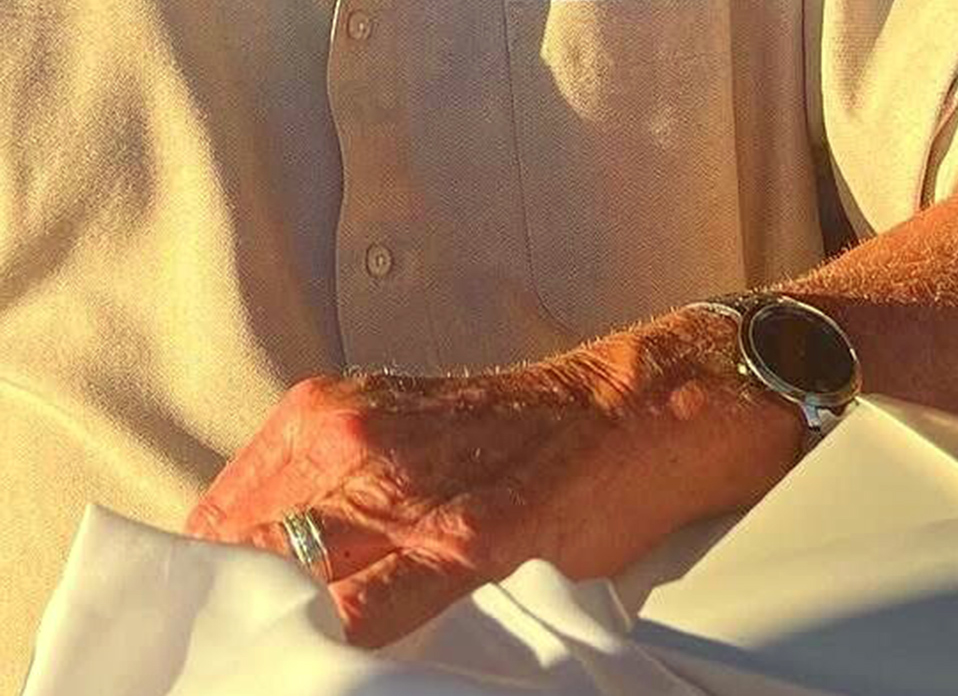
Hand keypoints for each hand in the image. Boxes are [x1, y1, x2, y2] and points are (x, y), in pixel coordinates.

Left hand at [183, 328, 784, 649]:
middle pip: (243, 561)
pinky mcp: (465, 540)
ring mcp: (404, 487)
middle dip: (242, 622)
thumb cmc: (520, 435)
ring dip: (286, 640)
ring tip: (299, 662)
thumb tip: (252, 575)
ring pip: (296, 589)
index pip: (216, 525)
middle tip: (256, 660)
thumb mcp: (402, 437)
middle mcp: (347, 437)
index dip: (209, 592)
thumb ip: (325, 493)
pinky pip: (367, 616)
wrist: (635, 406)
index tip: (217, 637)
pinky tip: (348, 665)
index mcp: (322, 414)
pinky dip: (346, 651)